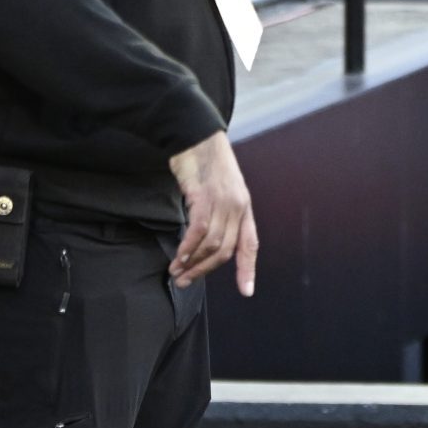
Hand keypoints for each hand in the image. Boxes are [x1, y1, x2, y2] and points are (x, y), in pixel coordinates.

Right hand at [169, 131, 258, 294]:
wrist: (197, 137)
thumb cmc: (205, 165)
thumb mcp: (221, 191)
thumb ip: (220, 213)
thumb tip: (208, 241)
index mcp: (244, 208)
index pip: (250, 245)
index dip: (247, 269)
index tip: (246, 291)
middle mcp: (238, 207)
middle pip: (226, 250)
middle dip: (206, 270)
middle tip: (186, 282)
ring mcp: (223, 202)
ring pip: (211, 244)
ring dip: (192, 263)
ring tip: (177, 272)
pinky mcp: (204, 197)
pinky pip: (198, 231)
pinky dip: (187, 248)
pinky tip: (178, 257)